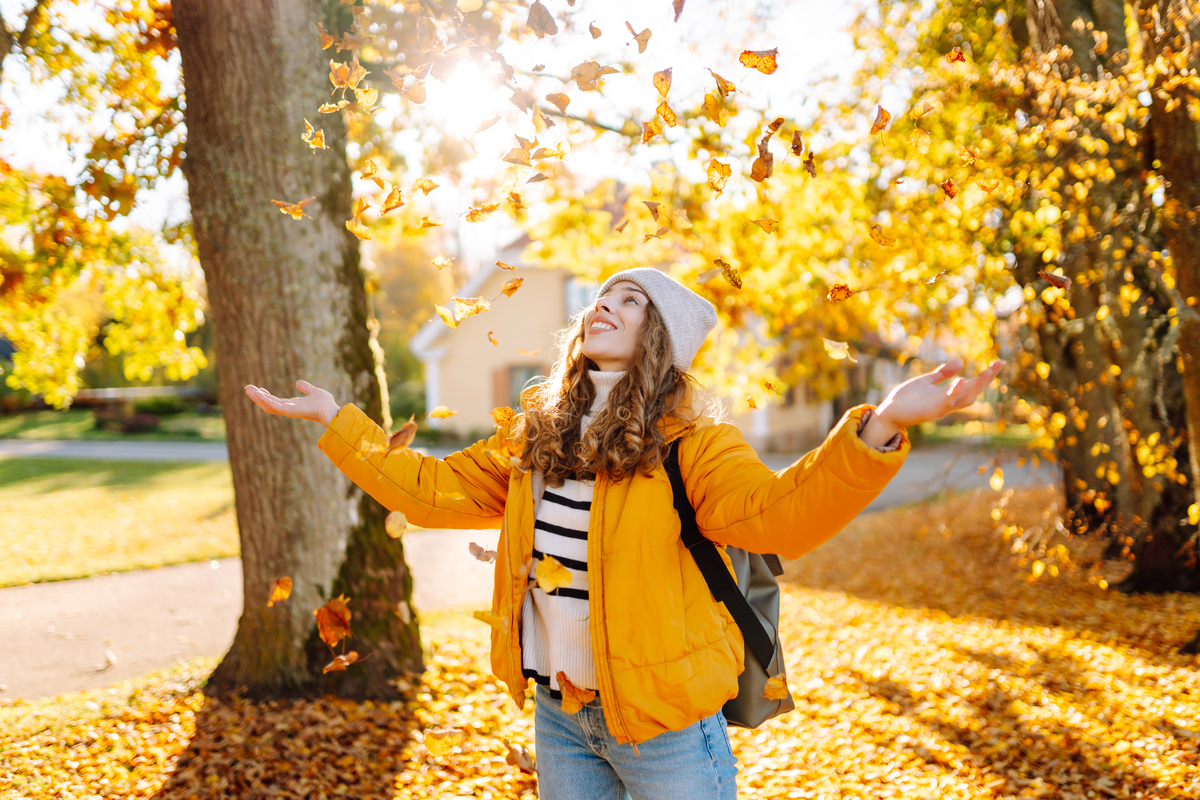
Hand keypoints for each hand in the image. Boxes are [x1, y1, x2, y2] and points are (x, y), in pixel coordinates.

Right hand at [244, 380, 340, 426]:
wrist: (331, 410)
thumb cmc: (325, 404)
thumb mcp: (313, 392)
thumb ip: (306, 388)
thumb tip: (298, 382)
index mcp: (292, 405)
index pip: (275, 400)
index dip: (265, 395)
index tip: (258, 388)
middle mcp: (288, 408)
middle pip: (268, 403)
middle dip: (257, 396)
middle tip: (247, 388)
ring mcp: (287, 411)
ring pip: (267, 405)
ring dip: (257, 397)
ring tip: (248, 390)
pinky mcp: (288, 411)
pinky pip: (273, 405)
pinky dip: (264, 400)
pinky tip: (258, 393)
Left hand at [873, 358, 1005, 431]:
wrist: (888, 412)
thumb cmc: (907, 398)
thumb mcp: (927, 381)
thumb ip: (942, 374)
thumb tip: (961, 362)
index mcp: (948, 395)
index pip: (972, 384)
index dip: (986, 375)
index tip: (999, 363)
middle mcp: (948, 403)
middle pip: (974, 392)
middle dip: (987, 379)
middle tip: (999, 364)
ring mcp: (941, 408)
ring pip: (965, 398)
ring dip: (977, 386)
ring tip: (988, 372)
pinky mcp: (931, 411)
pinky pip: (947, 402)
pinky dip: (955, 392)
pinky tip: (961, 380)